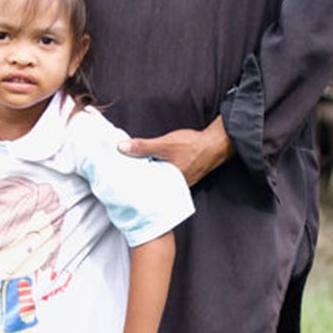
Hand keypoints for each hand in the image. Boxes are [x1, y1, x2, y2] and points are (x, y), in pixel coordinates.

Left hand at [118, 115, 233, 187]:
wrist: (215, 143)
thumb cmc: (192, 145)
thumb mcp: (164, 144)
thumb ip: (143, 147)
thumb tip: (121, 148)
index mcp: (168, 184)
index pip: (144, 189)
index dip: (130, 186)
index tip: (116, 183)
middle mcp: (173, 187)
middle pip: (150, 186)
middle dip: (137, 182)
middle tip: (119, 178)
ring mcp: (179, 182)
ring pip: (158, 181)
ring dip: (147, 176)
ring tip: (129, 172)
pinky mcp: (182, 175)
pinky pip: (165, 176)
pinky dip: (156, 172)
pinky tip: (149, 166)